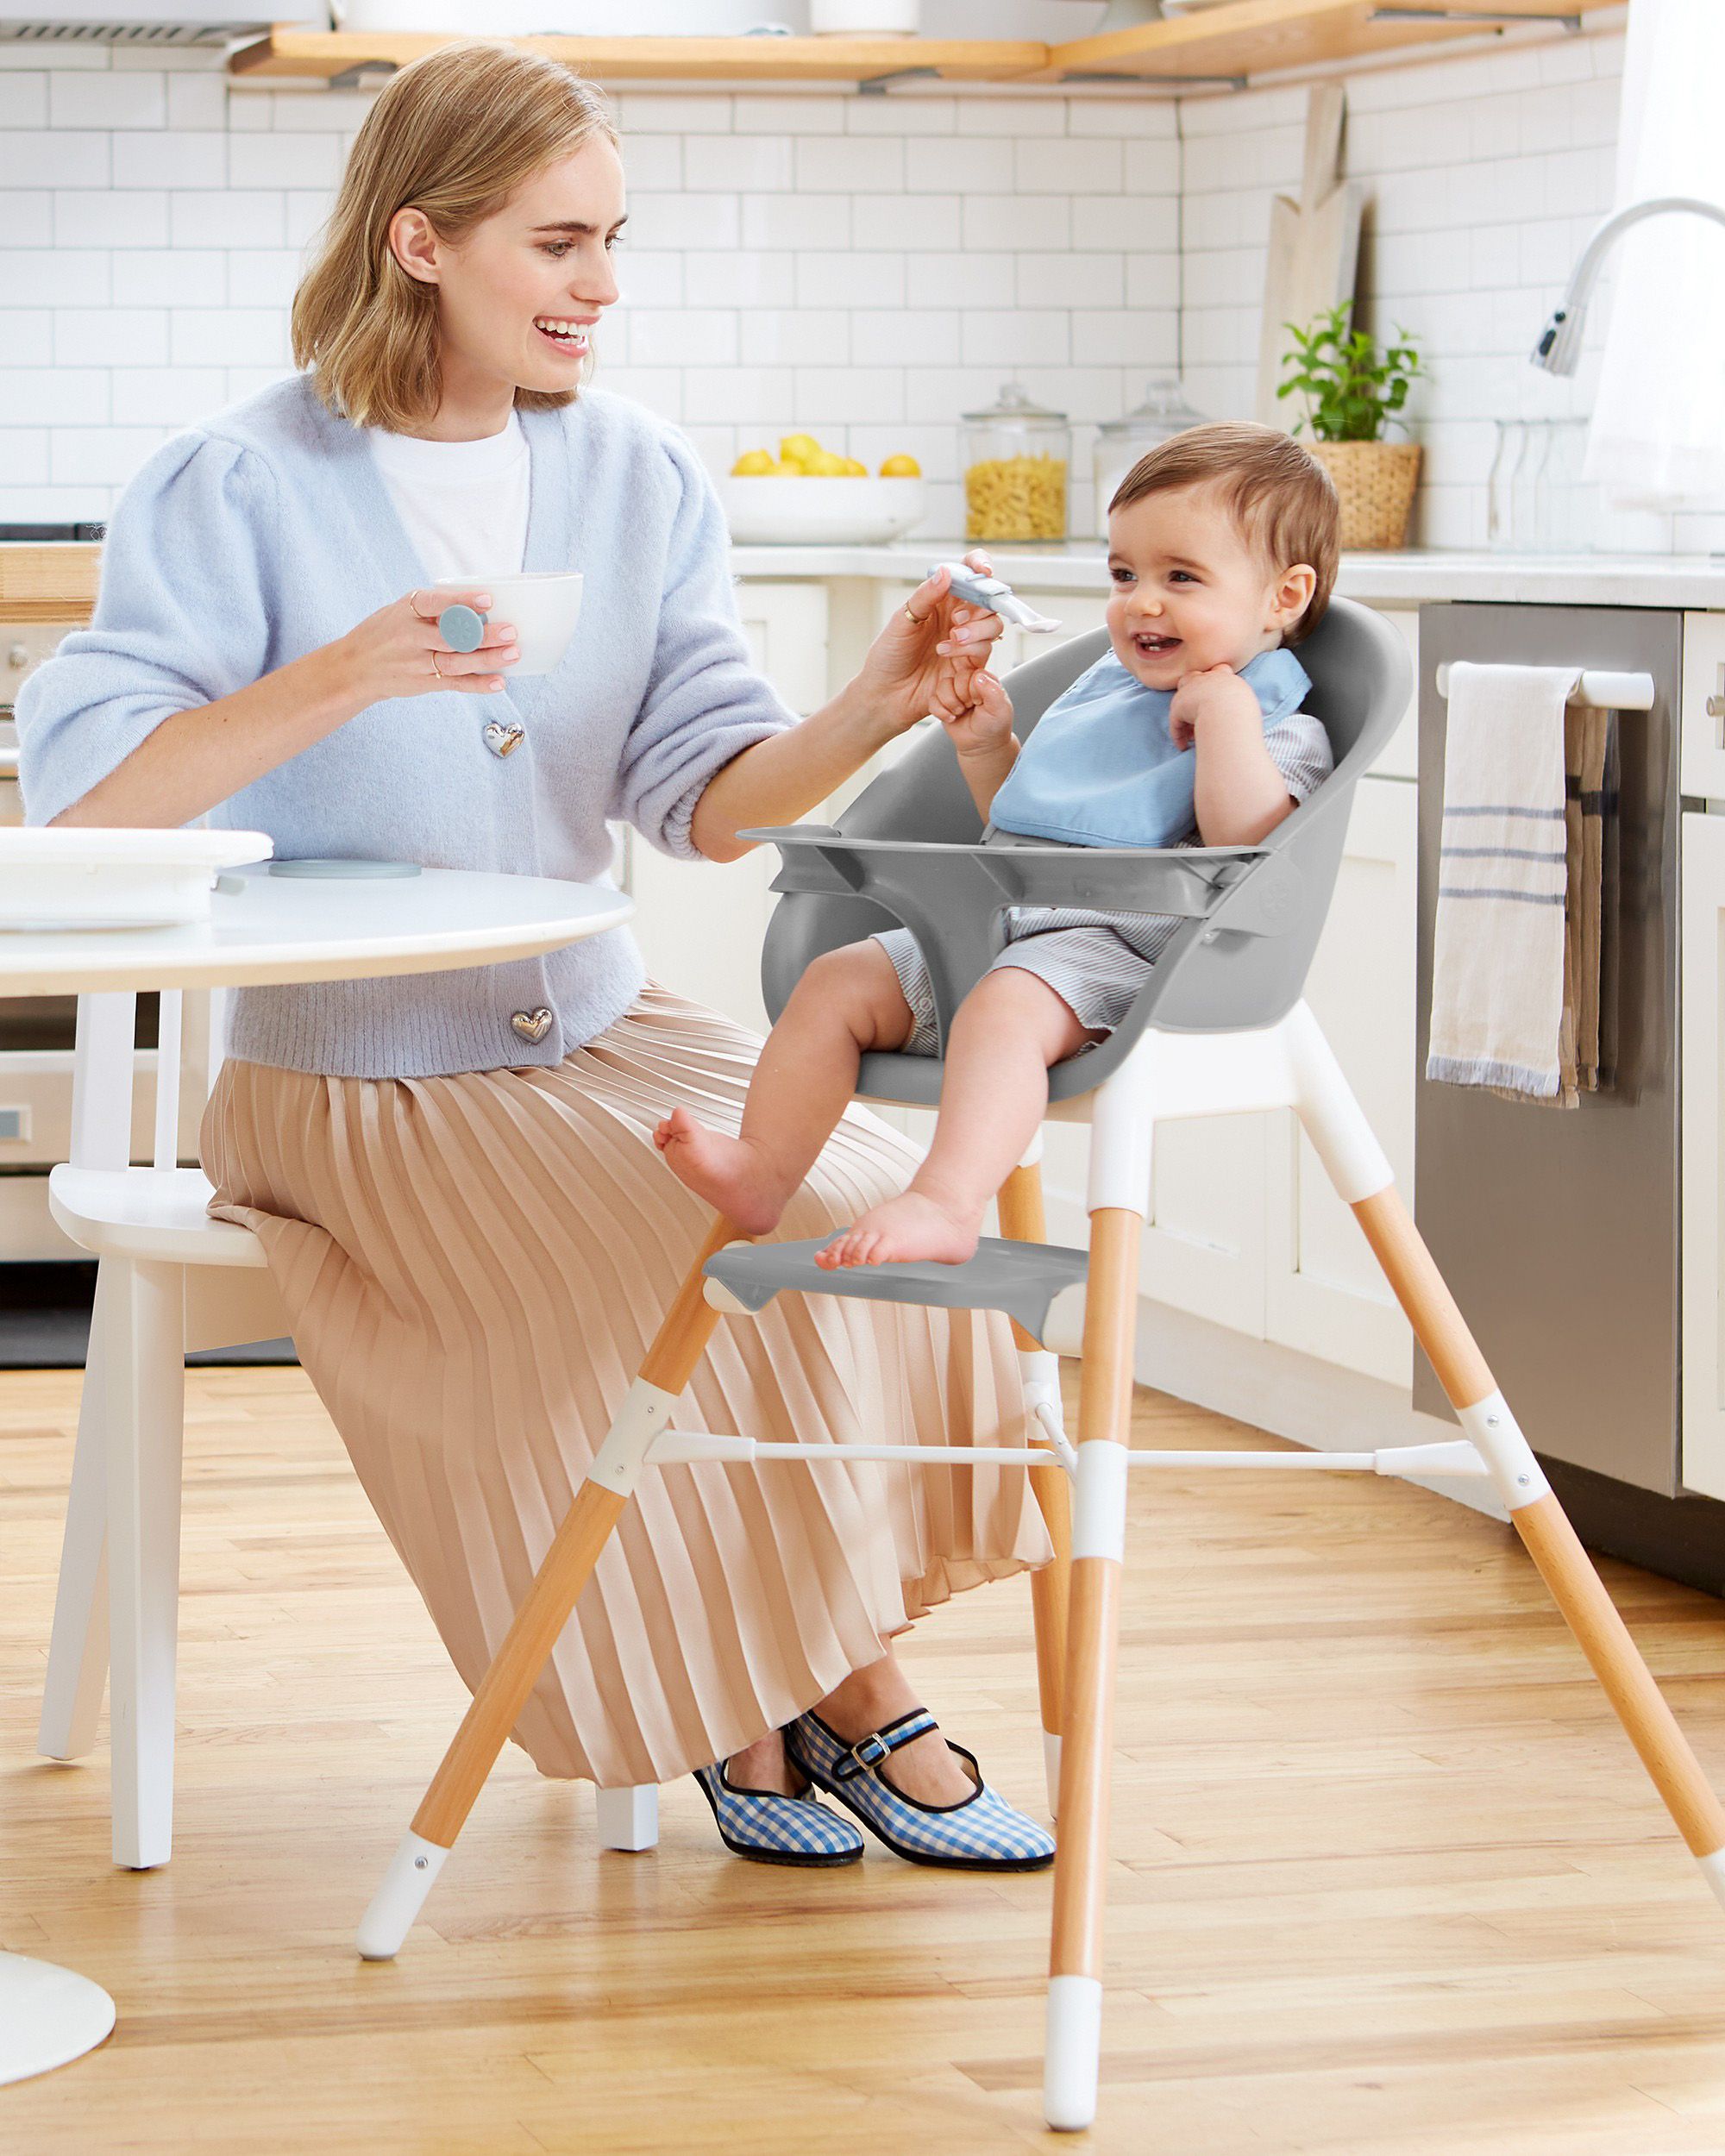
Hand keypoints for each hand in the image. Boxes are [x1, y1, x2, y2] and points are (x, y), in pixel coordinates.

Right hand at [335, 587, 519, 705]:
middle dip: (482, 635)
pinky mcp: (424, 683)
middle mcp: (410, 636)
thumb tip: (476, 605)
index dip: (462, 602)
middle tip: (510, 631)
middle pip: (451, 636)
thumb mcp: (400, 611)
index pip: (435, 603)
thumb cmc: (386, 632)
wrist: (355, 668)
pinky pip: (455, 684)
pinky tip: (499, 682)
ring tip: (512, 654)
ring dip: (486, 659)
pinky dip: (478, 684)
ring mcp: (417, 662)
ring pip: (456, 662)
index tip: (488, 600)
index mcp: (406, 610)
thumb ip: (432, 608)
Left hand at [852, 549, 1007, 731]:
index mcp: (941, 598)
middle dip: (980, 607)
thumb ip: (926, 596)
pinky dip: (970, 651)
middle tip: (955, 621)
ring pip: (993, 626)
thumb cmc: (889, 655)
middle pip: (988, 600)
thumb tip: (945, 573)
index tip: (984, 571)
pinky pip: (985, 651)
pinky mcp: (970, 663)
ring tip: (949, 641)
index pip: (967, 572)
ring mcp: (966, 640)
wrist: (886, 694)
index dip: (980, 565)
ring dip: (975, 631)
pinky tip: (946, 656)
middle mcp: (957, 616)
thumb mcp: (902, 621)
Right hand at [940, 667, 1013, 762]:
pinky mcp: (941, 702)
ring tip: (961, 712)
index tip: (980, 702)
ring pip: (942, 686)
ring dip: (951, 704)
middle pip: (955, 678)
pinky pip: (932, 700)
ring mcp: (954, 691)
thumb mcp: (1000, 709)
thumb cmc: (993, 726)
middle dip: (962, 697)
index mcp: (984, 679)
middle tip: (970, 707)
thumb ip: (993, 691)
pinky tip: (952, 718)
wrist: (981, 744)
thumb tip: (978, 676)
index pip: (970, 673)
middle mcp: (968, 682)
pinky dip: (941, 712)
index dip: (973, 689)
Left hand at [1168, 661, 1258, 749]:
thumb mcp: (1246, 704)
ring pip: (1180, 702)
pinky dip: (1178, 734)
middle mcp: (1204, 679)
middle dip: (1191, 692)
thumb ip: (1239, 704)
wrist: (1227, 711)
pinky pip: (1175, 721)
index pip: (1219, 672)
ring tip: (1190, 737)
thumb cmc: (1242, 711)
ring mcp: (1189, 691)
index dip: (1214, 684)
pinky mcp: (1179, 706)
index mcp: (1224, 677)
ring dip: (1184, 720)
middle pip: (1192, 678)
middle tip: (1196, 712)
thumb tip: (1237, 715)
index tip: (1216, 698)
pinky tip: (1183, 746)